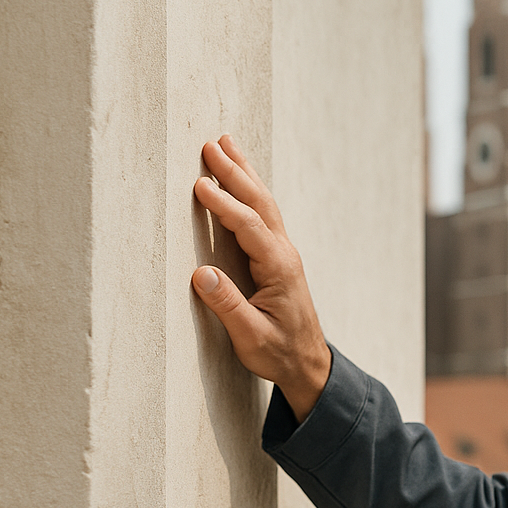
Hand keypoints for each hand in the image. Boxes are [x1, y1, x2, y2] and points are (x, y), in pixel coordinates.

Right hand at [190, 135, 330, 420]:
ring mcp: (283, 253)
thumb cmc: (279, 352)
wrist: (308, 363)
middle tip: (211, 144)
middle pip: (259, 203)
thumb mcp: (251, 336)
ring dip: (245, 173)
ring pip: (264, 204)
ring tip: (226, 145)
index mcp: (278, 268)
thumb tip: (202, 274)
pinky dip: (249, 191)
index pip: (248, 226)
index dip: (224, 205)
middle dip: (235, 172)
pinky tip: (240, 179)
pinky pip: (263, 214)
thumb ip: (228, 306)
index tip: (199, 185)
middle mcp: (284, 254)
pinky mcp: (278, 257)